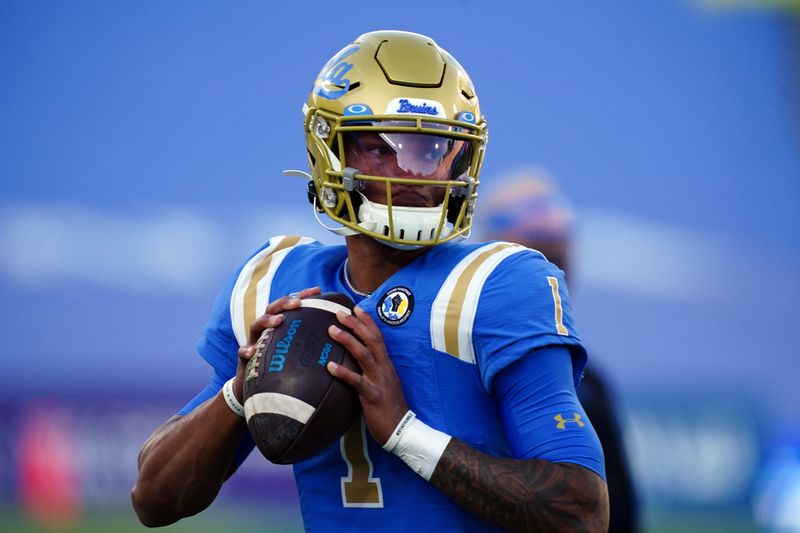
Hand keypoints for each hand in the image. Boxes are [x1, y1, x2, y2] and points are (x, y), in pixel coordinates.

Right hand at [233, 286, 321, 400]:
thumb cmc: (282, 368)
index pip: (289, 306)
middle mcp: (266, 330)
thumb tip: (339, 335)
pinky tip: (249, 351)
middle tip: (298, 303)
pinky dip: (245, 350)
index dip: (301, 296)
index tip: (316, 290)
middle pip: (272, 309)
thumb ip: (311, 341)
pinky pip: (242, 352)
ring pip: (256, 325)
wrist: (256, 389)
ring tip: (277, 321)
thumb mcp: (297, 352)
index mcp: (279, 326)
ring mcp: (254, 342)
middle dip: (284, 303)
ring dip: (266, 320)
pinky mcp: (246, 358)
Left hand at [326, 306, 408, 444]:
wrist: (402, 429)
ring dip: (348, 340)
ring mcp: (379, 381)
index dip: (367, 321)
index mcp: (386, 364)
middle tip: (339, 313)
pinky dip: (343, 372)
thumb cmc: (389, 407)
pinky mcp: (372, 395)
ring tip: (331, 330)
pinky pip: (356, 381)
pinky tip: (329, 366)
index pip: (378, 337)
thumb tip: (356, 362)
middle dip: (355, 324)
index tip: (356, 308)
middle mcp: (384, 368)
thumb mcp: (383, 383)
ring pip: (363, 355)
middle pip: (371, 340)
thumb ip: (372, 371)